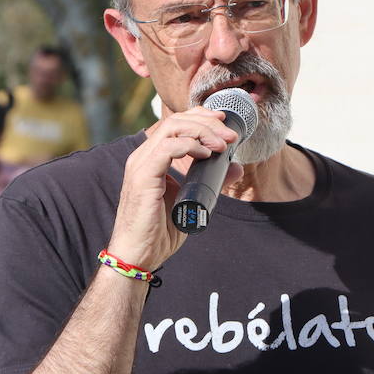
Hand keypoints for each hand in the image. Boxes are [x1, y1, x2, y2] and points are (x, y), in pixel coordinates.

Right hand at [106, 109, 243, 269]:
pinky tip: (205, 154)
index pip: (175, 124)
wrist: (138, 255)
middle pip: (174, 120)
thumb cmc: (159, 232)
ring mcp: (140, 165)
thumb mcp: (192, 199)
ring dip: (202, 131)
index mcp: (151, 159)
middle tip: (229, 135)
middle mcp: (143, 157)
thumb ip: (210, 181)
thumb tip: (234, 166)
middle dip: (206, 122)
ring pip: (171, 128)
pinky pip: (166, 148)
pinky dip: (189, 145)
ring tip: (222, 144)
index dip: (201, 119)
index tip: (224, 125)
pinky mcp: (142, 176)